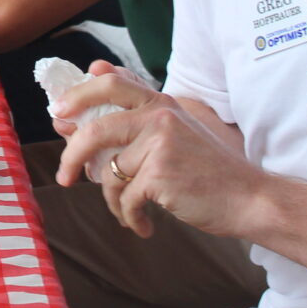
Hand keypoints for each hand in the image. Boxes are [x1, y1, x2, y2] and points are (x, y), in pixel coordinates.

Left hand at [52, 61, 262, 239]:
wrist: (248, 198)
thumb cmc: (208, 170)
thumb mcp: (176, 132)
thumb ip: (136, 120)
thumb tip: (75, 116)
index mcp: (161, 103)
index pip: (110, 83)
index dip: (78, 95)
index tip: (58, 113)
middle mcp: (159, 116)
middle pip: (95, 129)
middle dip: (71, 155)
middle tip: (64, 177)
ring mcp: (159, 144)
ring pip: (109, 173)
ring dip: (112, 200)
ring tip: (128, 212)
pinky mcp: (159, 174)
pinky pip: (125, 198)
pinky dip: (129, 216)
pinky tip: (143, 225)